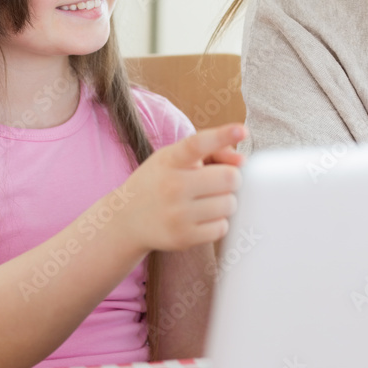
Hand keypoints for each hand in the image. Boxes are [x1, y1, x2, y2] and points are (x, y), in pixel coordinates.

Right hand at [115, 124, 247, 253]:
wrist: (126, 220)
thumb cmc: (159, 182)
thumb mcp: (175, 157)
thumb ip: (211, 150)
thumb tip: (242, 160)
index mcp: (170, 159)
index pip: (198, 144)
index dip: (222, 135)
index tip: (242, 129)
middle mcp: (172, 186)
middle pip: (229, 178)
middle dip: (231, 178)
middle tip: (219, 181)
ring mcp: (177, 214)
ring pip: (229, 204)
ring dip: (226, 201)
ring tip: (207, 199)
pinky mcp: (183, 237)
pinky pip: (222, 227)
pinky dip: (218, 222)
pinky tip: (202, 217)